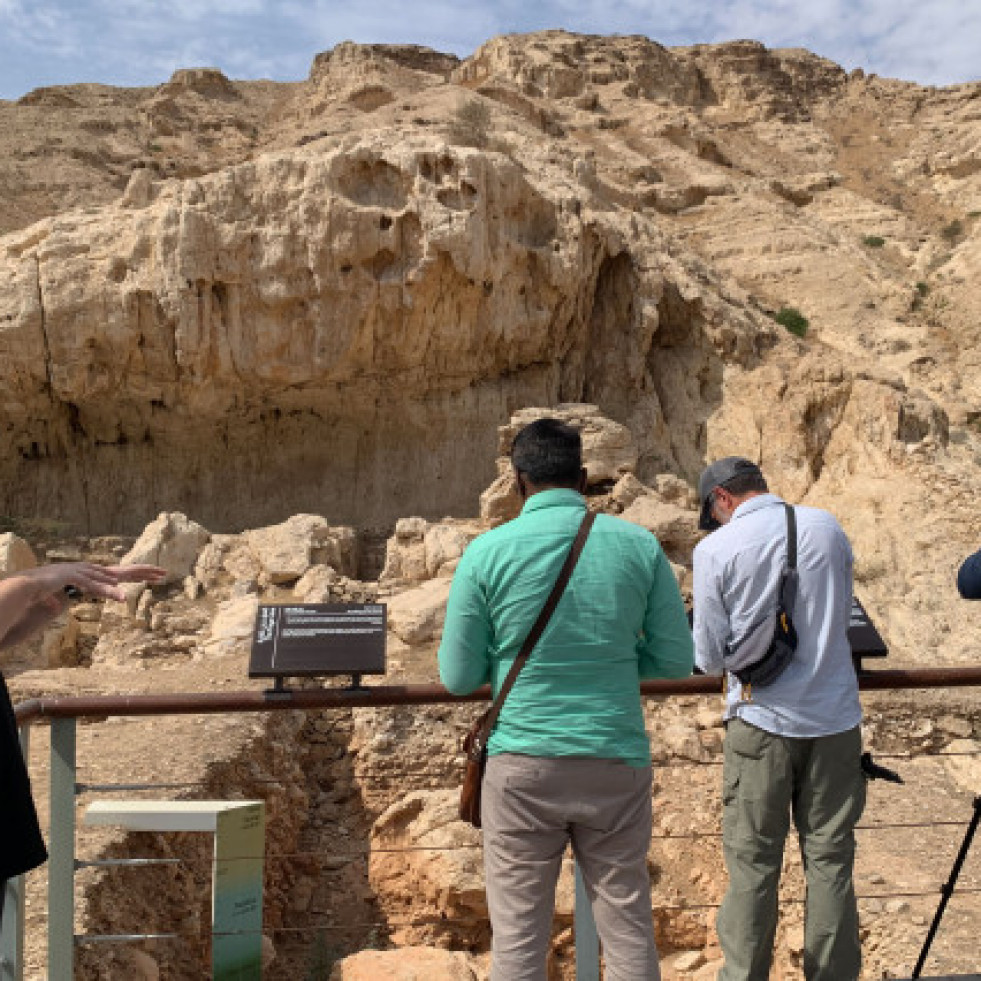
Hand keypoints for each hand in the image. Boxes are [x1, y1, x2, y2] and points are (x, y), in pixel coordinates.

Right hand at [30, 562, 167, 602]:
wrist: (27, 584)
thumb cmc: (43, 591)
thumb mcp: (60, 598)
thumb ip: (64, 601)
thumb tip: (62, 604)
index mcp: (95, 575)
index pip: (123, 573)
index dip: (140, 574)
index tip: (158, 574)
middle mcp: (93, 572)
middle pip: (124, 570)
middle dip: (145, 571)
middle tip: (165, 572)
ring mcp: (84, 573)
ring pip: (113, 577)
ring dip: (133, 579)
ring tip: (153, 580)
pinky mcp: (74, 578)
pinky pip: (95, 587)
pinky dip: (107, 592)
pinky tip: (120, 598)